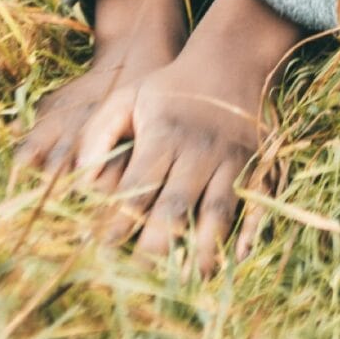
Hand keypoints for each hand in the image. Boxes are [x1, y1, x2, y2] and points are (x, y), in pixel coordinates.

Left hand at [20, 0, 304, 272]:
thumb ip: (99, 133)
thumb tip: (81, 179)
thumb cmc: (172, 87)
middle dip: (159, 243)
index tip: (103, 251)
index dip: (120, 221)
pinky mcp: (257, 162)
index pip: (138, 186)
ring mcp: (230, 159)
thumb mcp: (129, 96)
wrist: (230, 59)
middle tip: (145, 276)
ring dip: (206, 246)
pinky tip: (240, 255)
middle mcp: (197, 151)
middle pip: (176, 204)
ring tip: (195, 280)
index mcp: (163, 136)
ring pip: (218, 208)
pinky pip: (257, 199)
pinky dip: (252, 227)